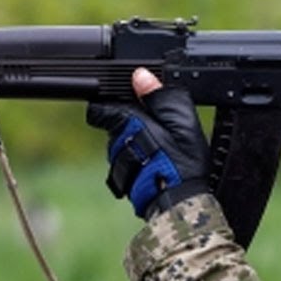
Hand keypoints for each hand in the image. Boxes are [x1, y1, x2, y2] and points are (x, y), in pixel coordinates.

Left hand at [86, 68, 210, 217]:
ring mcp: (118, 166)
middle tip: (157, 131)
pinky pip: (126, 168)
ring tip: (160, 152)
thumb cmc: (182, 164)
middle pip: (113, 127)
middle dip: (130, 126)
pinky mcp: (123, 184)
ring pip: (120, 148)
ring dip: (135, 147)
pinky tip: (157, 168)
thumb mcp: (181, 122)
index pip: (98, 109)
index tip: (126, 105)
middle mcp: (115, 144)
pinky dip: (139, 166)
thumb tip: (140, 76)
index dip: (109, 104)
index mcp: (126, 123)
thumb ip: (160, 96)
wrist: (180, 204)